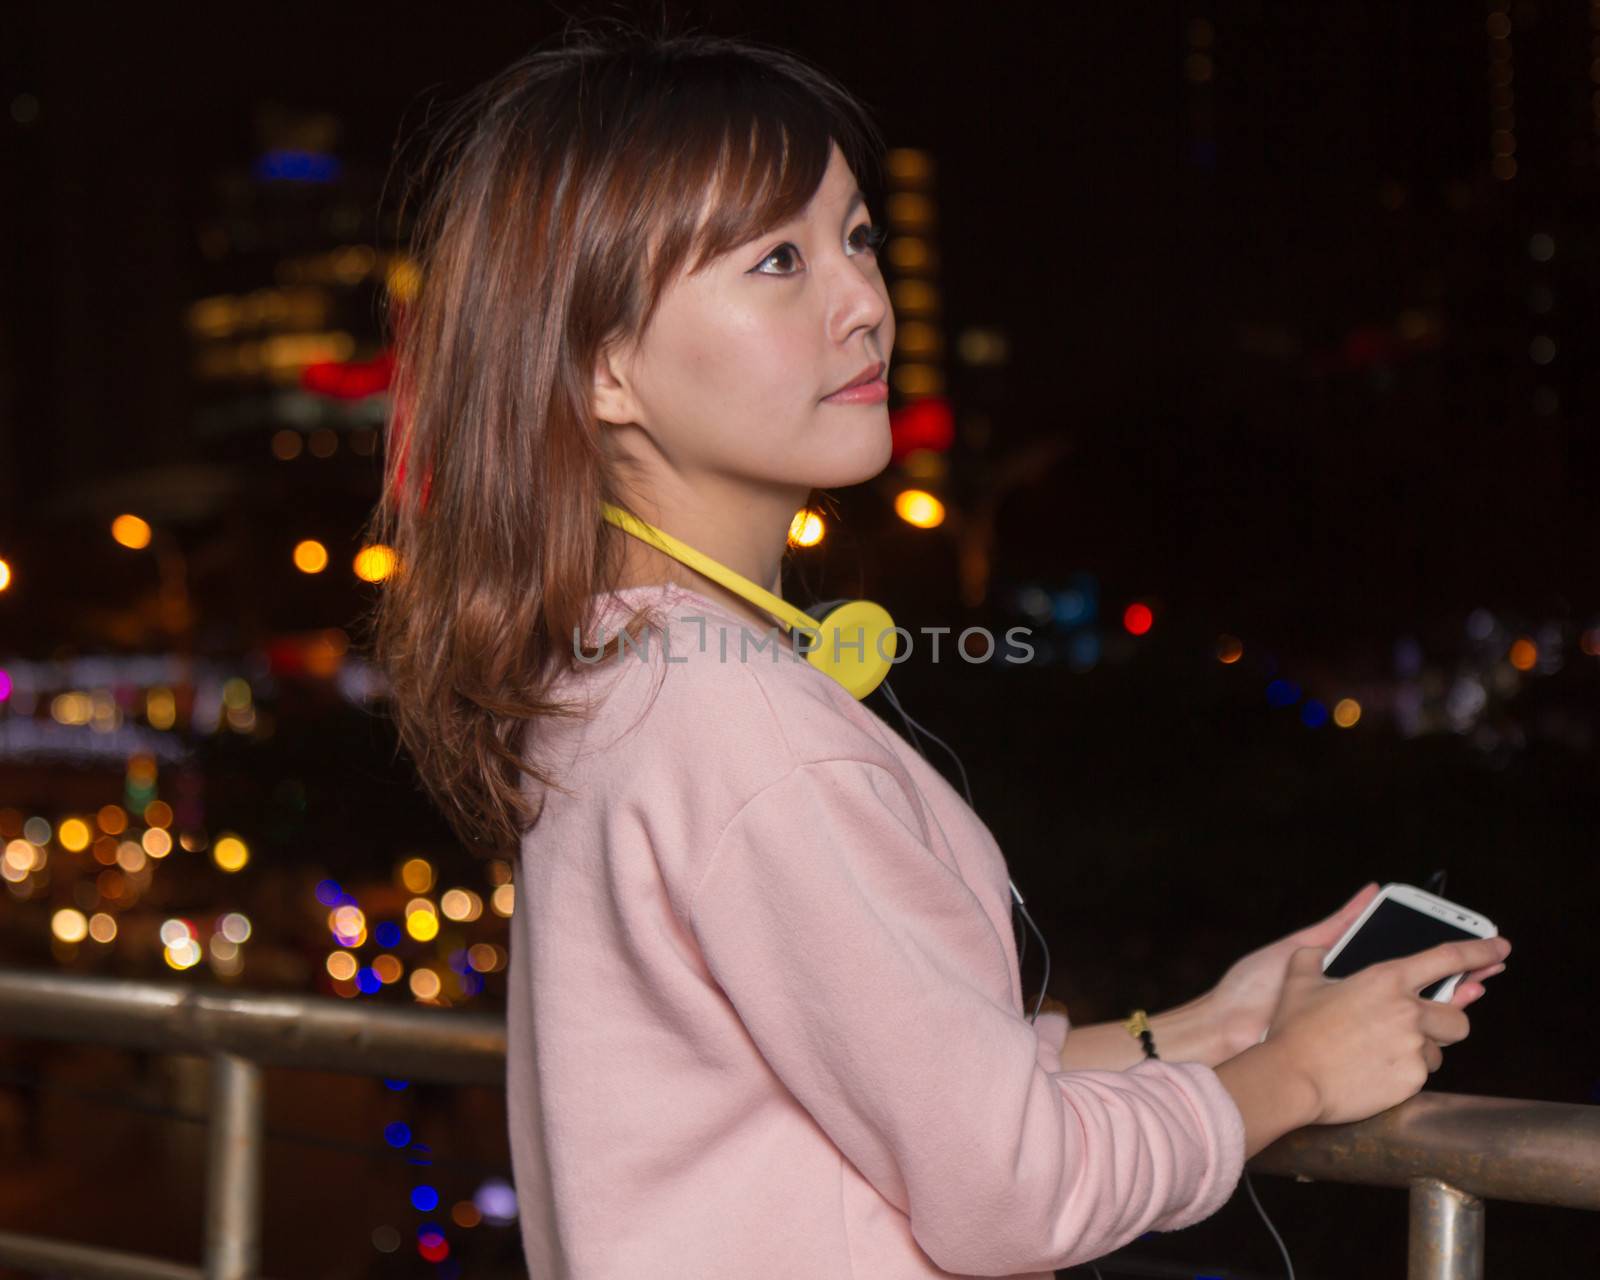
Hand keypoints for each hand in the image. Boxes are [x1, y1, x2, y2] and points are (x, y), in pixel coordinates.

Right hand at [1199, 882, 1503, 1059]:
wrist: (1291, 1078)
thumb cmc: (1294, 1030)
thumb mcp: (1298, 982)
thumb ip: (1312, 957)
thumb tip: (1315, 949)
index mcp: (1386, 979)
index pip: (1448, 958)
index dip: (1479, 950)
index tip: (1499, 948)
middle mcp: (1408, 1011)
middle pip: (1458, 1018)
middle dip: (1445, 1024)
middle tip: (1416, 1030)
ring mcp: (1413, 1048)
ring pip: (1438, 1051)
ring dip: (1420, 1052)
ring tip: (1380, 1055)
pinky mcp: (1412, 1081)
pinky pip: (1420, 1076)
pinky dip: (1401, 1074)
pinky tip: (1372, 1073)